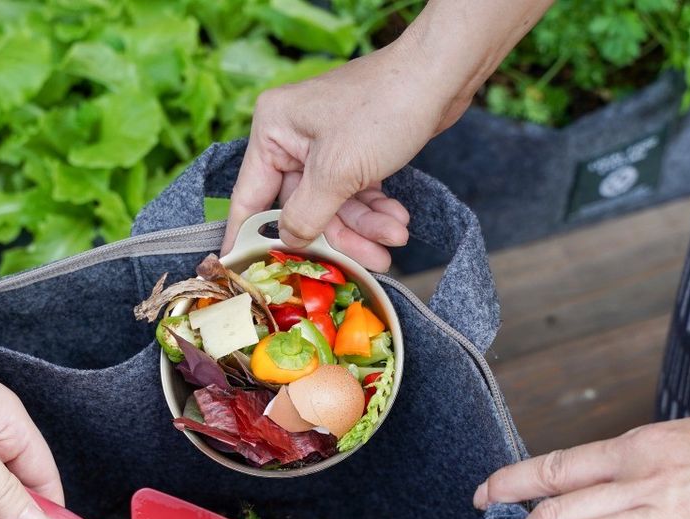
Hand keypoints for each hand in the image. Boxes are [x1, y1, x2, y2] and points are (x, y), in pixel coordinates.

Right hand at [223, 0, 555, 268]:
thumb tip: (288, 241)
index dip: (248, 236)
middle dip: (340, 234)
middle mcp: (293, 137)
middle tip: (369, 260)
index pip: (250, 196)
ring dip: (366, 225)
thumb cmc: (384, 109)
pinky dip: (376, 209)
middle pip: (303, 208)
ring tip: (396, 236)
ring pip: (335, 205)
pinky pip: (355, 193)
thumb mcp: (337, 172)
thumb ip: (306, 215)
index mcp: (273, 131)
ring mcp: (326, 144)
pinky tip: (398, 219)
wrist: (444, 74)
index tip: (245, 272)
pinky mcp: (355, 150)